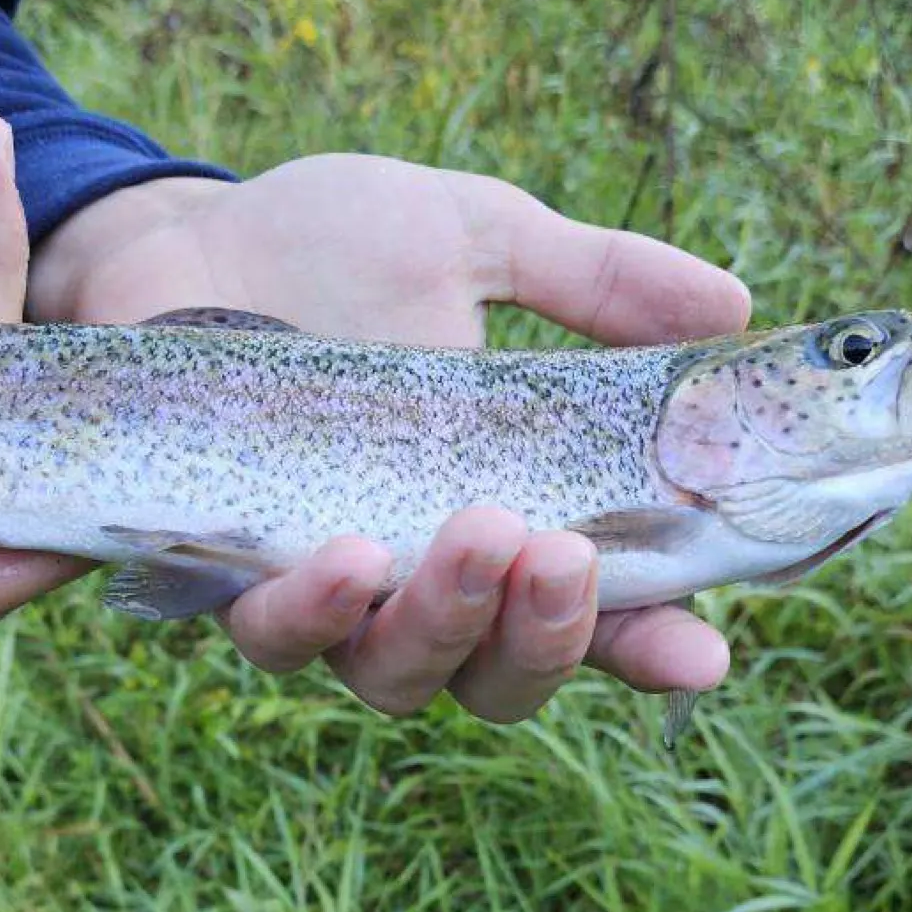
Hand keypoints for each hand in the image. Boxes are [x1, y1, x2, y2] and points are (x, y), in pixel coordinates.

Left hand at [29, 154, 752, 721]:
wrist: (178, 239)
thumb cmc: (322, 243)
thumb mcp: (470, 236)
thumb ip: (592, 279)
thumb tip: (732, 305)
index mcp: (496, 508)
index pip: (592, 607)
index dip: (651, 644)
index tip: (705, 647)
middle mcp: (417, 573)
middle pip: (500, 673)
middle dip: (549, 636)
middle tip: (566, 555)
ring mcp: (323, 586)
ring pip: (397, 675)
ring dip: (449, 623)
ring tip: (484, 534)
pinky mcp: (227, 576)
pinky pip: (275, 634)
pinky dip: (318, 610)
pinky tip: (353, 556)